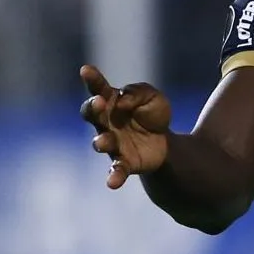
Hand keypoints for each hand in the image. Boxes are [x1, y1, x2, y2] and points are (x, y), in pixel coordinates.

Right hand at [79, 64, 171, 188]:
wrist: (166, 143)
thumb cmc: (152, 115)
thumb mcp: (154, 97)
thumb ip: (139, 93)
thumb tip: (122, 101)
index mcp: (112, 102)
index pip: (98, 88)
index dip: (92, 79)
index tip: (86, 70)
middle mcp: (106, 122)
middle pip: (92, 114)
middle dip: (93, 108)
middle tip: (99, 102)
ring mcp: (112, 143)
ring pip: (100, 142)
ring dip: (101, 142)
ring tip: (104, 142)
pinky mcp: (123, 162)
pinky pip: (116, 170)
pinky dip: (114, 176)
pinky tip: (112, 183)